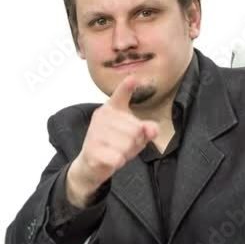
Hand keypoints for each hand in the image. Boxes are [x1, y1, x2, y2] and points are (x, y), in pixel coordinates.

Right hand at [67, 76, 158, 204]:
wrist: (91, 165)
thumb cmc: (114, 145)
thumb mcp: (134, 135)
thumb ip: (146, 129)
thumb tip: (153, 128)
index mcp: (110, 109)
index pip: (120, 96)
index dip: (126, 87)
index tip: (132, 78)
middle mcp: (101, 117)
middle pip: (135, 130)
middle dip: (135, 143)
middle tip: (124, 146)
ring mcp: (94, 133)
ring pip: (127, 144)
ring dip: (126, 153)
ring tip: (117, 152)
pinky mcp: (92, 150)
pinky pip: (118, 157)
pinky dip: (119, 162)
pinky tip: (111, 159)